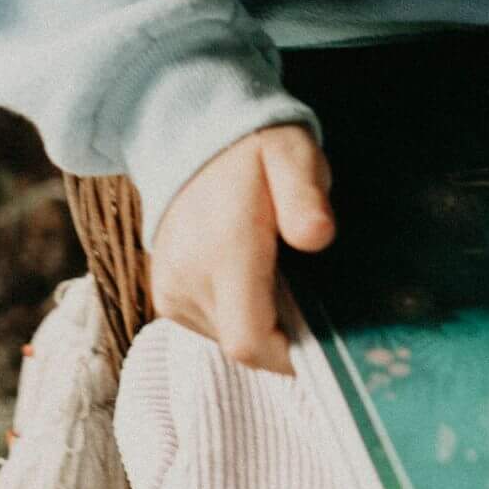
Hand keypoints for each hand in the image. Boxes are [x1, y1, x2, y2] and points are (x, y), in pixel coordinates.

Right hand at [146, 123, 335, 376]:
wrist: (192, 135)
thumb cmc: (254, 148)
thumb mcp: (293, 155)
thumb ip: (305, 196)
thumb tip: (317, 237)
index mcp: (224, 248)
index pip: (251, 340)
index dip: (291, 353)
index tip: (323, 333)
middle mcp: (189, 278)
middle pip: (244, 344)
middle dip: (282, 332)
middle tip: (307, 290)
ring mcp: (171, 290)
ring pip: (228, 338)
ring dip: (259, 320)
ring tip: (276, 272)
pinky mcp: (165, 294)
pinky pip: (210, 325)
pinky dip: (237, 311)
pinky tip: (250, 274)